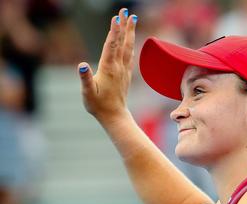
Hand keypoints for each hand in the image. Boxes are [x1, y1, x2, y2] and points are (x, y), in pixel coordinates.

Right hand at [78, 8, 136, 123]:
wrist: (114, 116)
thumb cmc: (98, 106)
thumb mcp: (87, 93)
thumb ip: (85, 78)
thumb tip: (81, 65)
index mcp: (108, 68)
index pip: (111, 45)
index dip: (114, 31)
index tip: (117, 17)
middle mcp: (118, 67)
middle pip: (122, 42)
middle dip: (124, 26)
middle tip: (126, 11)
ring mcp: (124, 70)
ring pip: (128, 47)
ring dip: (129, 32)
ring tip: (132, 19)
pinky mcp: (126, 74)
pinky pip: (129, 55)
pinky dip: (129, 44)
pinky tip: (130, 40)